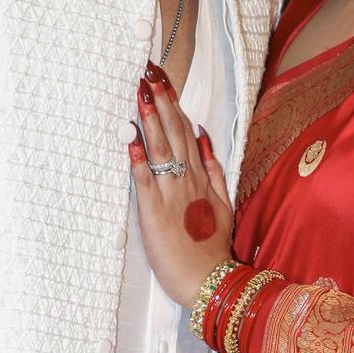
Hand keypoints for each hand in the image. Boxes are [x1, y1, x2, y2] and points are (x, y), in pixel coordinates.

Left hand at [130, 62, 233, 308]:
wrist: (208, 280)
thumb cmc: (213, 246)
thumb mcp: (223, 204)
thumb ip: (213, 169)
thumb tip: (203, 134)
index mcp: (200, 177)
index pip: (186, 130)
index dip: (173, 103)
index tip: (163, 80)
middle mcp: (186, 180)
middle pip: (174, 132)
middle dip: (160, 101)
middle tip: (149, 72)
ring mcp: (170, 195)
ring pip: (161, 149)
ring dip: (150, 120)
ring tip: (141, 93)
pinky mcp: (154, 212)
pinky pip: (144, 181)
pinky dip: (137, 159)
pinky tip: (130, 139)